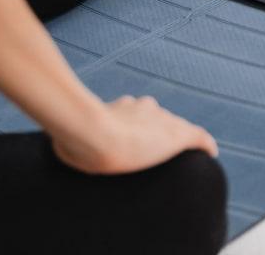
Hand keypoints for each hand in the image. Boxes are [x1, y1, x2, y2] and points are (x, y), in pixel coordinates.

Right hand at [51, 95, 217, 174]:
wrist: (94, 134)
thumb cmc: (77, 139)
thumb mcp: (66, 140)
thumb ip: (65, 140)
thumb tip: (54, 144)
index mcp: (120, 108)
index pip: (134, 112)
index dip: (134, 124)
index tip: (131, 136)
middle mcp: (143, 108)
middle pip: (156, 117)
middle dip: (155, 129)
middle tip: (152, 149)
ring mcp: (161, 121)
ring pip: (174, 127)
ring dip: (174, 139)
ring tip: (178, 157)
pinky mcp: (177, 136)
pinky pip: (197, 137)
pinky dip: (204, 144)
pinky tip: (211, 153)